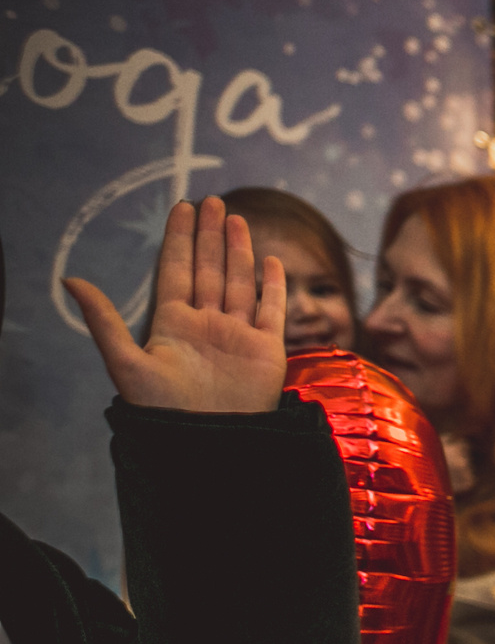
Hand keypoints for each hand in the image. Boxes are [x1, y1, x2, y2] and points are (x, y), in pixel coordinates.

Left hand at [64, 197, 286, 412]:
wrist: (207, 441)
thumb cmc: (162, 410)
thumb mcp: (125, 362)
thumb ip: (103, 320)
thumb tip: (71, 279)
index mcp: (174, 324)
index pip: (177, 271)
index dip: (179, 239)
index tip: (182, 208)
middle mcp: (207, 325)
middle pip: (210, 270)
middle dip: (209, 235)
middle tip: (211, 201)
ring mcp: (238, 336)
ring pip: (240, 283)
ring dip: (238, 251)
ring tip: (235, 218)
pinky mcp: (267, 351)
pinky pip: (272, 312)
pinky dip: (274, 287)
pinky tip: (272, 263)